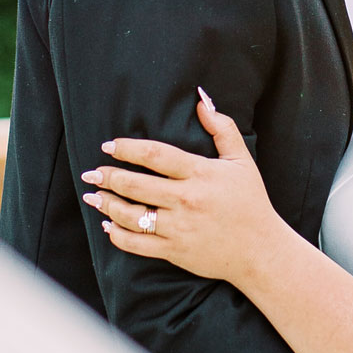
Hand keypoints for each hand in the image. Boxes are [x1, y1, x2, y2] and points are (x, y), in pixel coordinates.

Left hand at [82, 92, 282, 286]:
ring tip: (93, 196)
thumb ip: (222, 128)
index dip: (127, 148)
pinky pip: (138, 244)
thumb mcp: (241, 160)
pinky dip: (118, 236)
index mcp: (200, 174)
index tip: (109, 146)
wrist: (260, 250)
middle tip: (92, 173)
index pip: (155, 155)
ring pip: (131, 215)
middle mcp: (186, 200)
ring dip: (107, 205)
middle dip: (109, 177)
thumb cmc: (250, 202)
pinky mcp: (175, 252)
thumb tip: (201, 101)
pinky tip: (108, 226)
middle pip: (135, 185)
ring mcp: (179, 228)